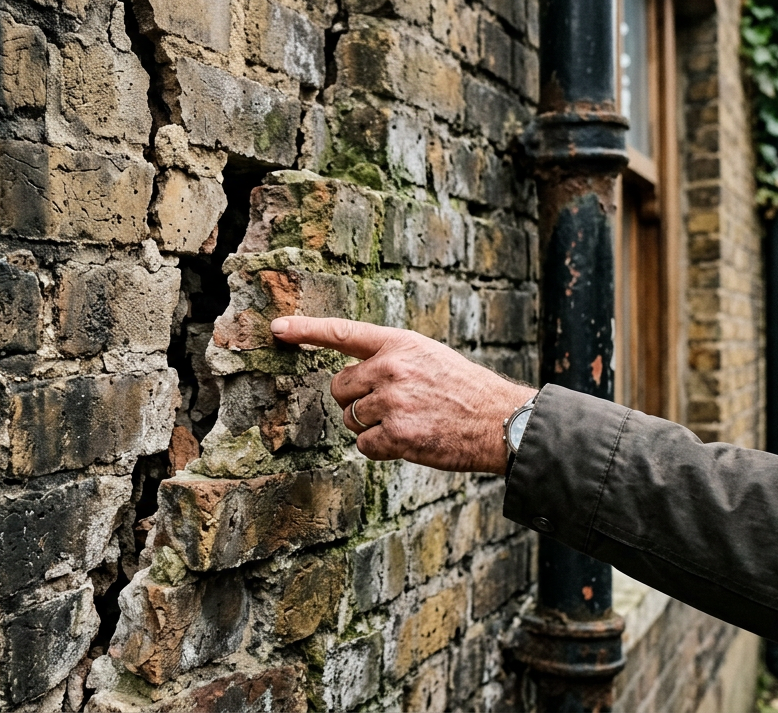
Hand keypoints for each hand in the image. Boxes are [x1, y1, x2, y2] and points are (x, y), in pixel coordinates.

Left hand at [269, 316, 535, 474]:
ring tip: (408, 422)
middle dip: (355, 401)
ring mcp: (392, 402)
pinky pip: (364, 445)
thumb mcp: (428, 357)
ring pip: (350, 419)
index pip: (343, 333)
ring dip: (371, 427)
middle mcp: (391, 368)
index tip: (276, 328)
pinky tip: (409, 442)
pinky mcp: (397, 435)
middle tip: (390, 406)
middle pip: (339, 388)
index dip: (305, 330)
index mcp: (399, 343)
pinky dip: (381, 449)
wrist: (500, 421)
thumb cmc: (464, 391)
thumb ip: (389, 361)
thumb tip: (351, 382)